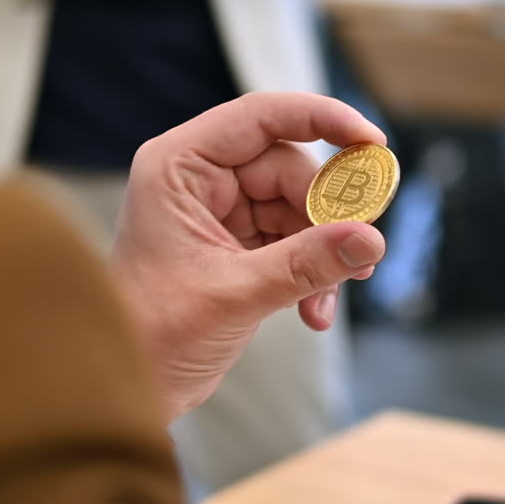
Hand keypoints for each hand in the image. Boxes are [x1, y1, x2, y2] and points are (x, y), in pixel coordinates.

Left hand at [112, 93, 386, 420]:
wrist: (131, 385)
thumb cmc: (154, 334)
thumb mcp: (235, 294)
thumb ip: (306, 264)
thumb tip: (370, 239)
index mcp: (179, 165)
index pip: (260, 117)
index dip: (321, 119)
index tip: (373, 141)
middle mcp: (199, 177)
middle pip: (290, 167)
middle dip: (325, 215)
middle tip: (358, 251)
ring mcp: (220, 209)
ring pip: (299, 205)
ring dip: (321, 252)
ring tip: (323, 301)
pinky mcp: (237, 241)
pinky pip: (294, 237)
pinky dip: (312, 271)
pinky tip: (314, 311)